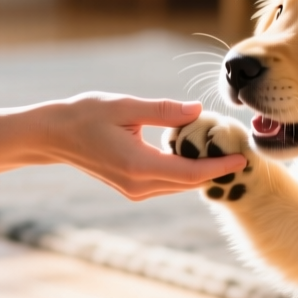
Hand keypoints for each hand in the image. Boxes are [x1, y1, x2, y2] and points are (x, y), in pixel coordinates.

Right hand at [35, 94, 246, 200]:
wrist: (53, 136)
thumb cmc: (85, 115)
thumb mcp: (125, 106)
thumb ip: (163, 110)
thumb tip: (198, 110)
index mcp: (138, 165)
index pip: (191, 173)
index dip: (220, 167)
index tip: (243, 158)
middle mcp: (138, 185)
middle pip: (190, 183)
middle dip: (216, 168)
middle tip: (240, 147)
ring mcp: (134, 191)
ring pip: (180, 185)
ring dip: (202, 170)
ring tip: (224, 148)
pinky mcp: (132, 188)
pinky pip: (168, 183)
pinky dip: (185, 171)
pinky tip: (196, 152)